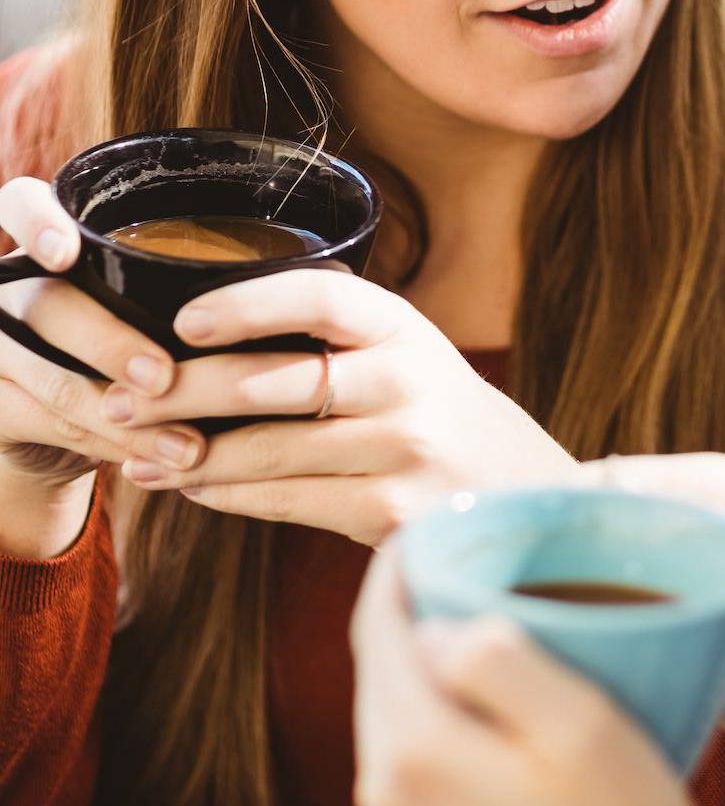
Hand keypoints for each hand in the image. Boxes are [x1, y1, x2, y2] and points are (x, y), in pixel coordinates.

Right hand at [0, 176, 204, 489]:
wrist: (54, 425)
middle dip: (109, 345)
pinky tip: (153, 458)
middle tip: (164, 379)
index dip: (36, 222)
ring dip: (123, 416)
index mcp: (49, 248)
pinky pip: (45, 424)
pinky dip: (108, 444)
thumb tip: (274, 314)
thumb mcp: (142, 308)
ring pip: (48, 376)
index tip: (66, 254)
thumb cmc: (124, 348)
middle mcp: (10, 290)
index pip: (19, 205)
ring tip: (185, 445)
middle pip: (47, 304)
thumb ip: (171, 297)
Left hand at [107, 269, 577, 544]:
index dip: (247, 303)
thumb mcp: (405, 355)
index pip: (319, 296)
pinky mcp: (392, 510)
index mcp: (404, 328)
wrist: (521, 490)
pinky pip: (288, 501)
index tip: (183, 319)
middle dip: (184, 393)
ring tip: (139, 457)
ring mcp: (403, 448)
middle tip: (123, 402)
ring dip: (192, 457)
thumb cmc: (437, 415)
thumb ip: (330, 344)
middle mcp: (409, 381)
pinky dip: (231, 497)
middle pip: (276, 379)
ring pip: (270, 450)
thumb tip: (195, 346)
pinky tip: (197, 490)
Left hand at [351, 546, 724, 805]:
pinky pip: (421, 762)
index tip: (439, 520)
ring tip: (489, 619)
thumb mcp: (578, 725)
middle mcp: (386, 794)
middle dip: (416, 604)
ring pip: (400, 714)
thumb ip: (496, 661)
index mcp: (413, 750)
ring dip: (432, 661)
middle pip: (383, 668)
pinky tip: (498, 708)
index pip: (379, 624)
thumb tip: (438, 625)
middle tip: (469, 557)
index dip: (401, 561)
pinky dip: (446, 716)